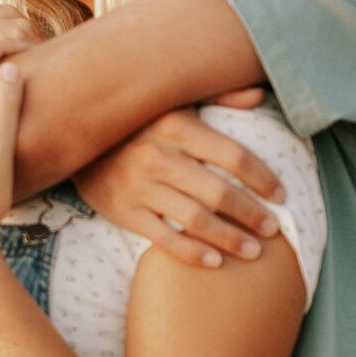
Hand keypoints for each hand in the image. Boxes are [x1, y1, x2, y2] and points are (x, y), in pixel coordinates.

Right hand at [0, 0, 39, 138]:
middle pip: (18, 21)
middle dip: (37, 39)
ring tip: (44, 73)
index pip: (8, 12)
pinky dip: (21, 66)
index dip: (26, 29)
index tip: (36, 49)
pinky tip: (26, 85)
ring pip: (15, 36)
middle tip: (48, 62)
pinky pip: (3, 59)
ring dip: (35, 52)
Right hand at [77, 107, 283, 269]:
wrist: (74, 136)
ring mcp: (138, 186)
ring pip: (195, 219)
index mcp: (175, 124)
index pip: (233, 155)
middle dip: (252, 214)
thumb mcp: (172, 98)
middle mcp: (157, 155)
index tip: (281, 194)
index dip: (263, 177)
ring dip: (230, 239)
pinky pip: (163, 238)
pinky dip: (191, 253)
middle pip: (219, 193)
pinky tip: (215, 262)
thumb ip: (216, 96)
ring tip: (253, 251)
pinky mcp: (122, 210)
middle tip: (272, 229)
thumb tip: (257, 95)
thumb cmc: (136, 119)